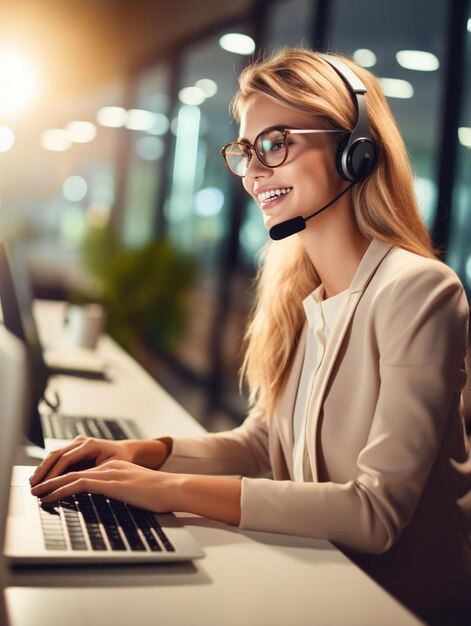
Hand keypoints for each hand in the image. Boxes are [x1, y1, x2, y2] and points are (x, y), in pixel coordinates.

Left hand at [30, 460, 180, 512]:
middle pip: (73, 471)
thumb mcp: (136, 492)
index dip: (64, 479)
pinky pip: (79, 484)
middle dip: (52, 479)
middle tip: (36, 487)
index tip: (51, 487)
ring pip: (71, 476)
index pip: (83, 472)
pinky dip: (61, 491)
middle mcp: (109, 467)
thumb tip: (114, 503)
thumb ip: (122, 493)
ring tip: (37, 493)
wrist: (173, 488)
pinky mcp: (110, 482)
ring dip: (51, 485)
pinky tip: (50, 498)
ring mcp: (109, 473)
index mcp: (115, 468)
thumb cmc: (159, 494)